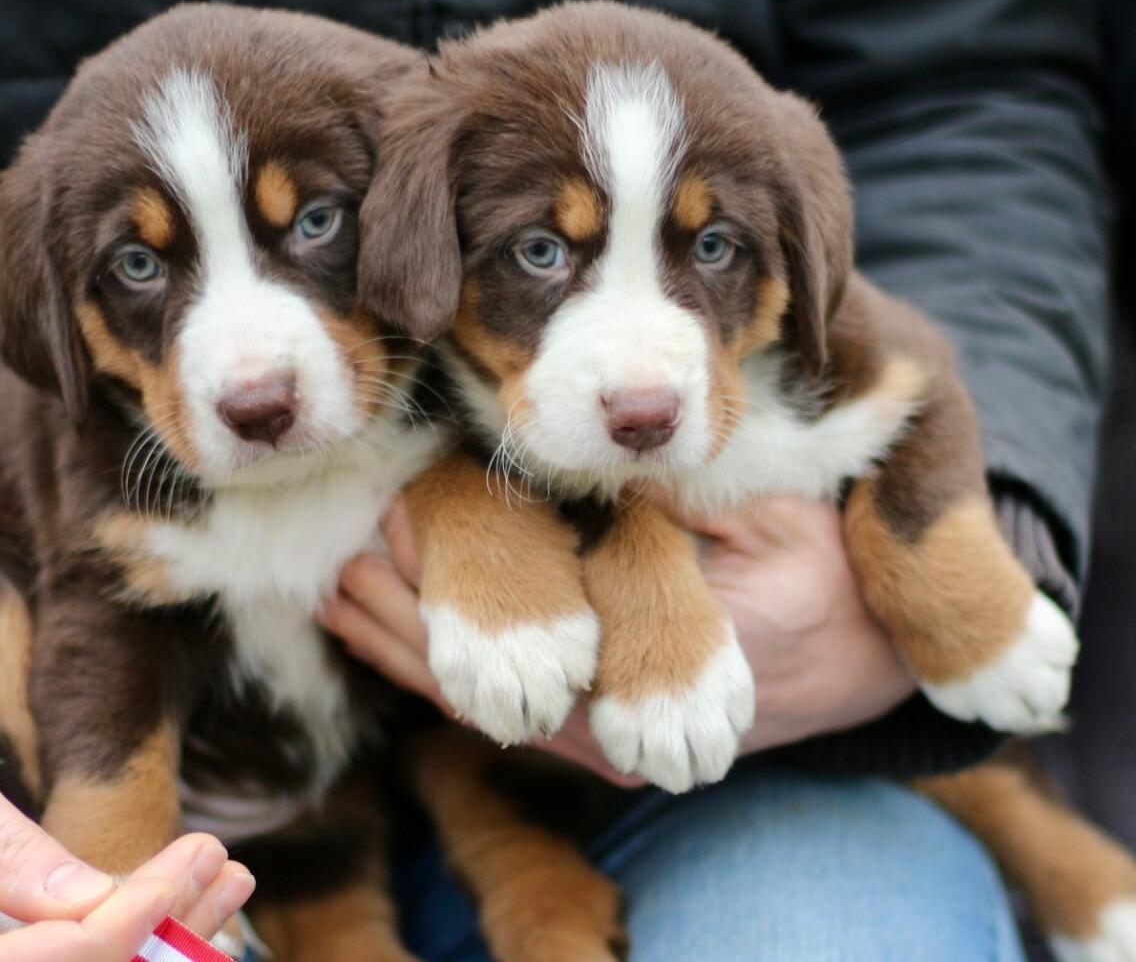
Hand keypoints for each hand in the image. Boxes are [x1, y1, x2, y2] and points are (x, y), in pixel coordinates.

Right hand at [0, 722, 254, 960]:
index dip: (112, 934)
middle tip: (232, 872)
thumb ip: (1, 849)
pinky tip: (182, 896)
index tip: (179, 877)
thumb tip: (90, 900)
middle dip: (161, 939)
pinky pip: (67, 958)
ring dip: (163, 940)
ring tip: (231, 879)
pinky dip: (129, 935)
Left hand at [323, 495, 914, 782]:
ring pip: (472, 700)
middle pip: (476, 675)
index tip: (393, 513)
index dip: (453, 574)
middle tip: (340, 543)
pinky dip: (436, 666)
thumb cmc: (824, 574)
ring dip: (401, 640)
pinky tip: (386, 627)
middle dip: (403, 606)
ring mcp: (595, 742)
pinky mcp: (589, 739)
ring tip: (337, 582)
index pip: (524, 625)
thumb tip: (592, 456)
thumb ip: (679, 501)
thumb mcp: (771, 517)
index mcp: (652, 660)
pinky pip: (494, 708)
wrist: (862, 656)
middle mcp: (611, 727)